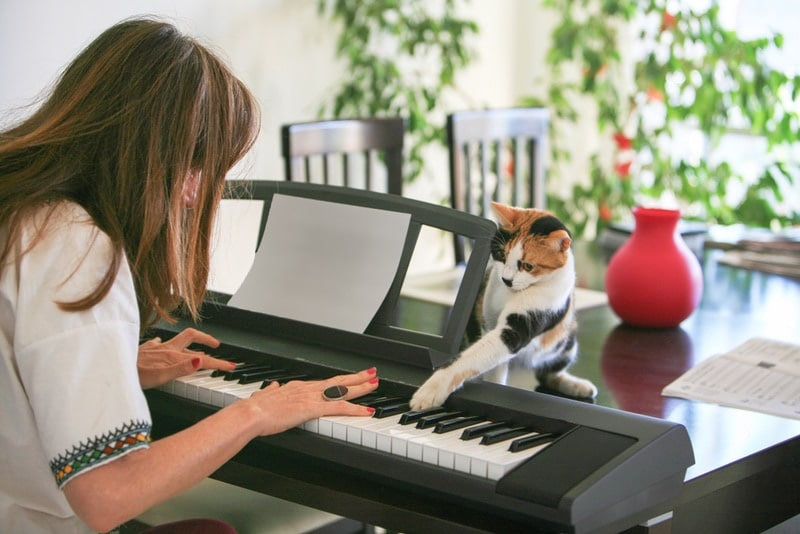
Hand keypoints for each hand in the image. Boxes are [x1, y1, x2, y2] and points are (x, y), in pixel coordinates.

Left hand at [137, 327, 234, 388]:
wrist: (109, 370)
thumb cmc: (131, 376)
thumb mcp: (159, 377)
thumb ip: (181, 369)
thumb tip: (201, 360)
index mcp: (172, 356)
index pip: (202, 358)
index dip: (218, 362)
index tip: (230, 366)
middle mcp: (166, 349)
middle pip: (192, 340)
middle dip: (207, 343)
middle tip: (218, 348)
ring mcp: (155, 349)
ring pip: (178, 341)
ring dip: (191, 342)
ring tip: (200, 346)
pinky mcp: (144, 351)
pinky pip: (158, 343)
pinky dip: (166, 344)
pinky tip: (162, 345)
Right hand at [246, 368, 379, 434]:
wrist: (251, 413)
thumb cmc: (255, 409)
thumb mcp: (264, 396)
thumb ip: (270, 392)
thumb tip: (273, 387)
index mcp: (298, 387)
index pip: (324, 383)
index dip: (338, 380)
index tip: (348, 378)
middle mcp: (308, 389)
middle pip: (338, 381)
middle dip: (357, 377)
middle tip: (372, 373)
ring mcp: (312, 397)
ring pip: (343, 390)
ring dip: (361, 387)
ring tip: (375, 383)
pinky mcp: (313, 409)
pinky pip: (340, 408)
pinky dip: (355, 409)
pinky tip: (367, 410)